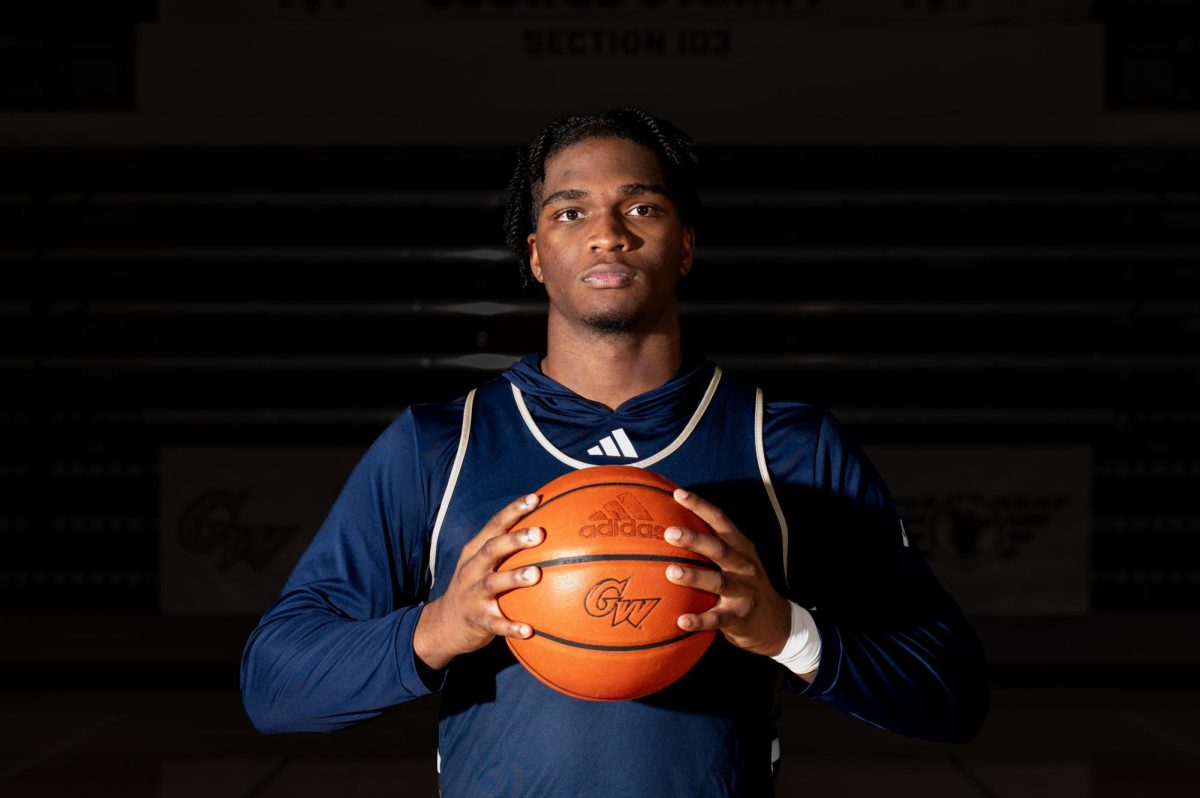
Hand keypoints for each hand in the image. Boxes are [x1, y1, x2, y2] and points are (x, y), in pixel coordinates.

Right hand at [413, 492, 544, 670]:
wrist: (444, 624)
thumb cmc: (475, 586)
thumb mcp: (483, 563)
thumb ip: (508, 548)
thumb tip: (549, 527)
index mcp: (475, 552)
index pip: (494, 525)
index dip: (514, 510)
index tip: (535, 498)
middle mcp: (472, 569)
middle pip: (492, 549)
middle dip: (514, 540)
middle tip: (539, 533)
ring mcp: (472, 595)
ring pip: (492, 583)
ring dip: (513, 578)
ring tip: (536, 574)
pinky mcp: (476, 620)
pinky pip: (495, 624)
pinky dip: (511, 627)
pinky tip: (528, 630)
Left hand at [663, 488, 790, 657]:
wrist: (778, 623)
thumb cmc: (746, 586)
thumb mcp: (737, 561)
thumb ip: (713, 545)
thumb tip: (672, 527)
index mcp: (741, 548)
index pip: (720, 521)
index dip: (700, 506)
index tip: (678, 494)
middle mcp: (744, 566)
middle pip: (719, 548)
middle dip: (694, 539)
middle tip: (669, 533)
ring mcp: (744, 592)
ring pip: (718, 582)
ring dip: (694, 576)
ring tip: (670, 572)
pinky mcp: (740, 617)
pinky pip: (717, 619)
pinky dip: (699, 619)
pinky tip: (681, 621)